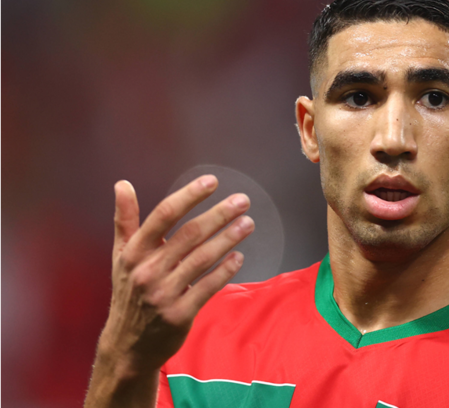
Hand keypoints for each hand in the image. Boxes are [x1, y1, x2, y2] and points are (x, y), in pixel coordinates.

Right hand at [94, 175, 252, 387]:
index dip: (189, 195)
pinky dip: (225, 270)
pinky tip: (239, 256)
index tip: (212, 181)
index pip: (164, 215)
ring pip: (202, 258)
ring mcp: (163, 293)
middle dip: (219, 214)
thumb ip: (125, 220)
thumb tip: (122, 184)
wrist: (127, 346)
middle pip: (189, 234)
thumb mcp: (121, 257)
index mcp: (134, 252)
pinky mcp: (179, 314)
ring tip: (247, 223)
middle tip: (243, 201)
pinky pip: (208, 287)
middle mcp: (147, 270)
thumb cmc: (128, 294)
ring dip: (228, 238)